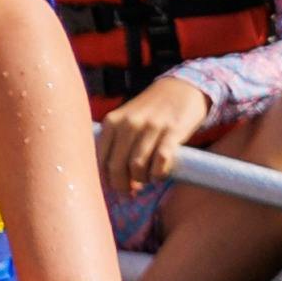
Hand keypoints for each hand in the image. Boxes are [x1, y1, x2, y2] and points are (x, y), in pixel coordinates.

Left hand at [94, 72, 209, 203]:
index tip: (112, 189)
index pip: (99, 159)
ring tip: (146, 180)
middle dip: (122, 185)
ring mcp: (151, 127)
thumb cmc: (150, 111)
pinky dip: (158, 173)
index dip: (105, 180)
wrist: (182, 88)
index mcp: (112, 122)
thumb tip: (109, 178)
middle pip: (116, 167)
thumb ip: (115, 142)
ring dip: (141, 180)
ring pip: (137, 166)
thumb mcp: (125, 119)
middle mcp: (129, 123)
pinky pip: (161, 160)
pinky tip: (159, 175)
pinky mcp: (173, 131)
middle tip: (130, 192)